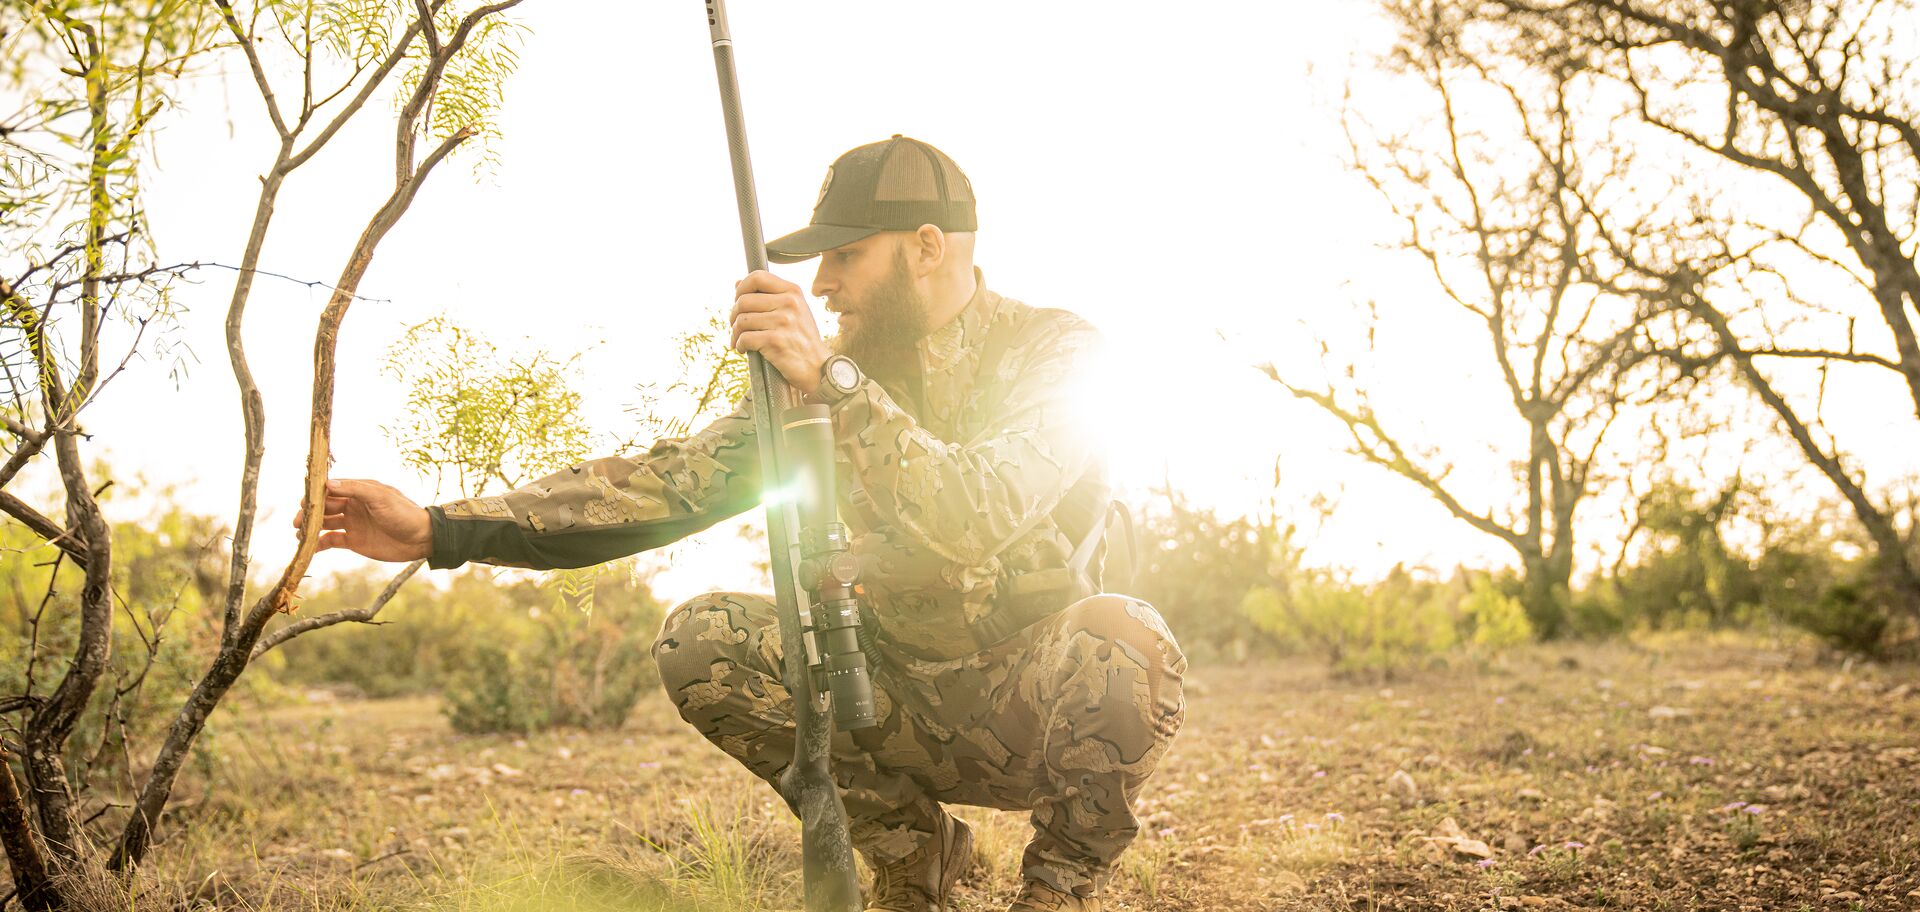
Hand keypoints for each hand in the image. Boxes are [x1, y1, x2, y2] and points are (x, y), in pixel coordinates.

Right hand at [299, 478, 432, 561]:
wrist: (421, 539)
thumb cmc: (403, 513)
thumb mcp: (380, 497)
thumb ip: (355, 490)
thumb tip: (328, 484)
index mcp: (359, 491)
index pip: (331, 489)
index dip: (316, 494)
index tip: (303, 501)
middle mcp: (353, 506)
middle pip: (324, 507)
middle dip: (309, 513)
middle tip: (297, 521)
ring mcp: (353, 523)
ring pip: (325, 524)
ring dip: (311, 528)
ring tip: (299, 534)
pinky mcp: (354, 541)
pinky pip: (331, 541)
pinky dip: (319, 544)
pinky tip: (310, 548)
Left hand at [730, 270, 828, 394]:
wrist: (818, 367)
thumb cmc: (802, 339)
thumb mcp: (793, 310)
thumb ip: (768, 296)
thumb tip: (737, 283)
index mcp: (793, 291)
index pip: (757, 277)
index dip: (742, 289)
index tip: (738, 301)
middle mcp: (789, 303)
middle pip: (744, 300)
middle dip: (734, 315)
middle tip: (736, 326)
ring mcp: (784, 321)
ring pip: (742, 320)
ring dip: (735, 333)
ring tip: (740, 340)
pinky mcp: (776, 341)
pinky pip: (745, 338)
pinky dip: (740, 345)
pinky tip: (744, 349)